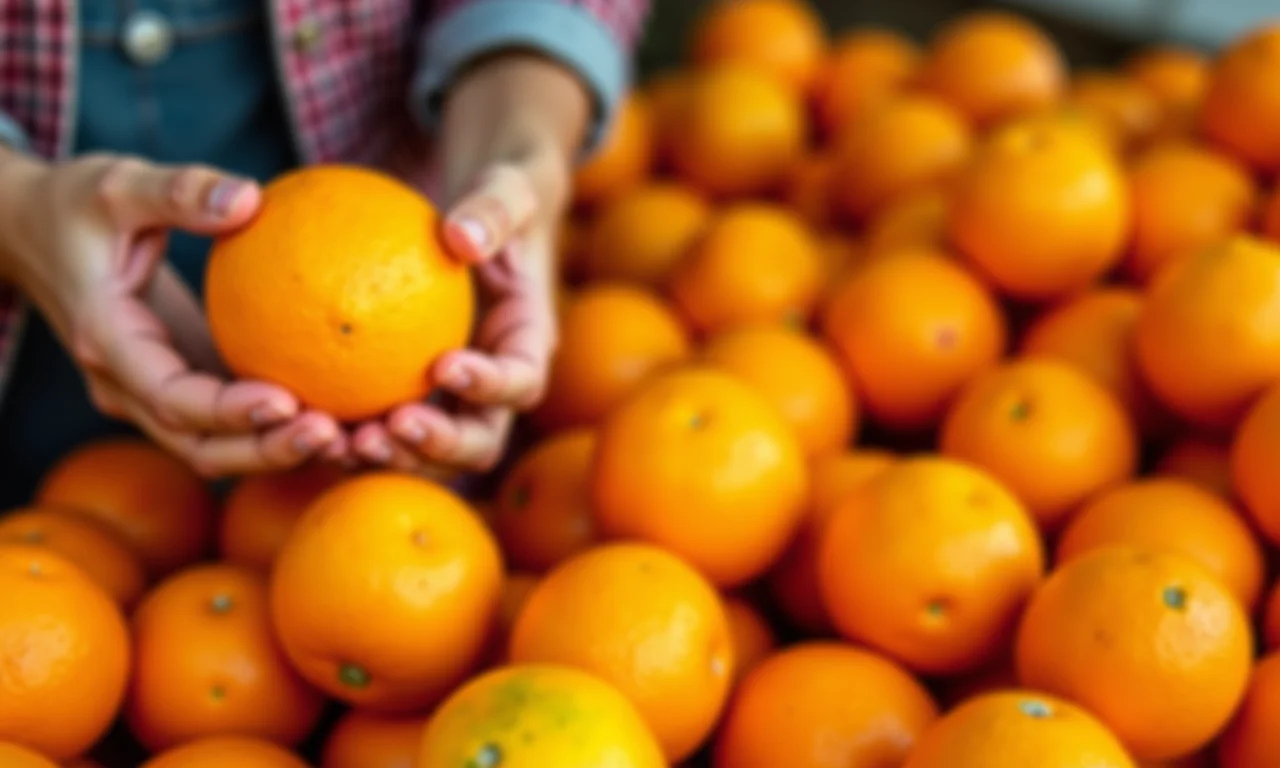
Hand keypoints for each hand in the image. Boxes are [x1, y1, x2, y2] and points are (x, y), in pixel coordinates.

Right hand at [0, 152, 344, 476]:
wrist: (31, 233)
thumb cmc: (75, 204)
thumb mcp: (117, 184)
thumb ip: (179, 191)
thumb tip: (250, 197)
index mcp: (109, 342)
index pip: (170, 397)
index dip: (228, 411)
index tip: (288, 402)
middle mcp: (127, 385)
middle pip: (199, 447)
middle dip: (265, 451)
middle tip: (333, 434)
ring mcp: (152, 394)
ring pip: (216, 446)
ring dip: (277, 450)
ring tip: (346, 437)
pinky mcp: (180, 385)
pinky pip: (230, 421)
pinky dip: (277, 428)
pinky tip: (338, 413)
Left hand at [346, 53, 587, 475]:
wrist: (479, 221)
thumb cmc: (499, 197)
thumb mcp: (507, 189)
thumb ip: (494, 209)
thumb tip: (459, 237)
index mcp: (526, 343)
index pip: (522, 381)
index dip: (491, 386)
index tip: (444, 366)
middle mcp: (494, 386)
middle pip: (480, 442)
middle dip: (439, 448)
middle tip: (390, 427)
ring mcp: (454, 400)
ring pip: (428, 453)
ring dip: (388, 456)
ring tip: (338, 440)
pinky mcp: (411, 396)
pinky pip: (381, 425)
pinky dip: (348, 433)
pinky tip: (298, 419)